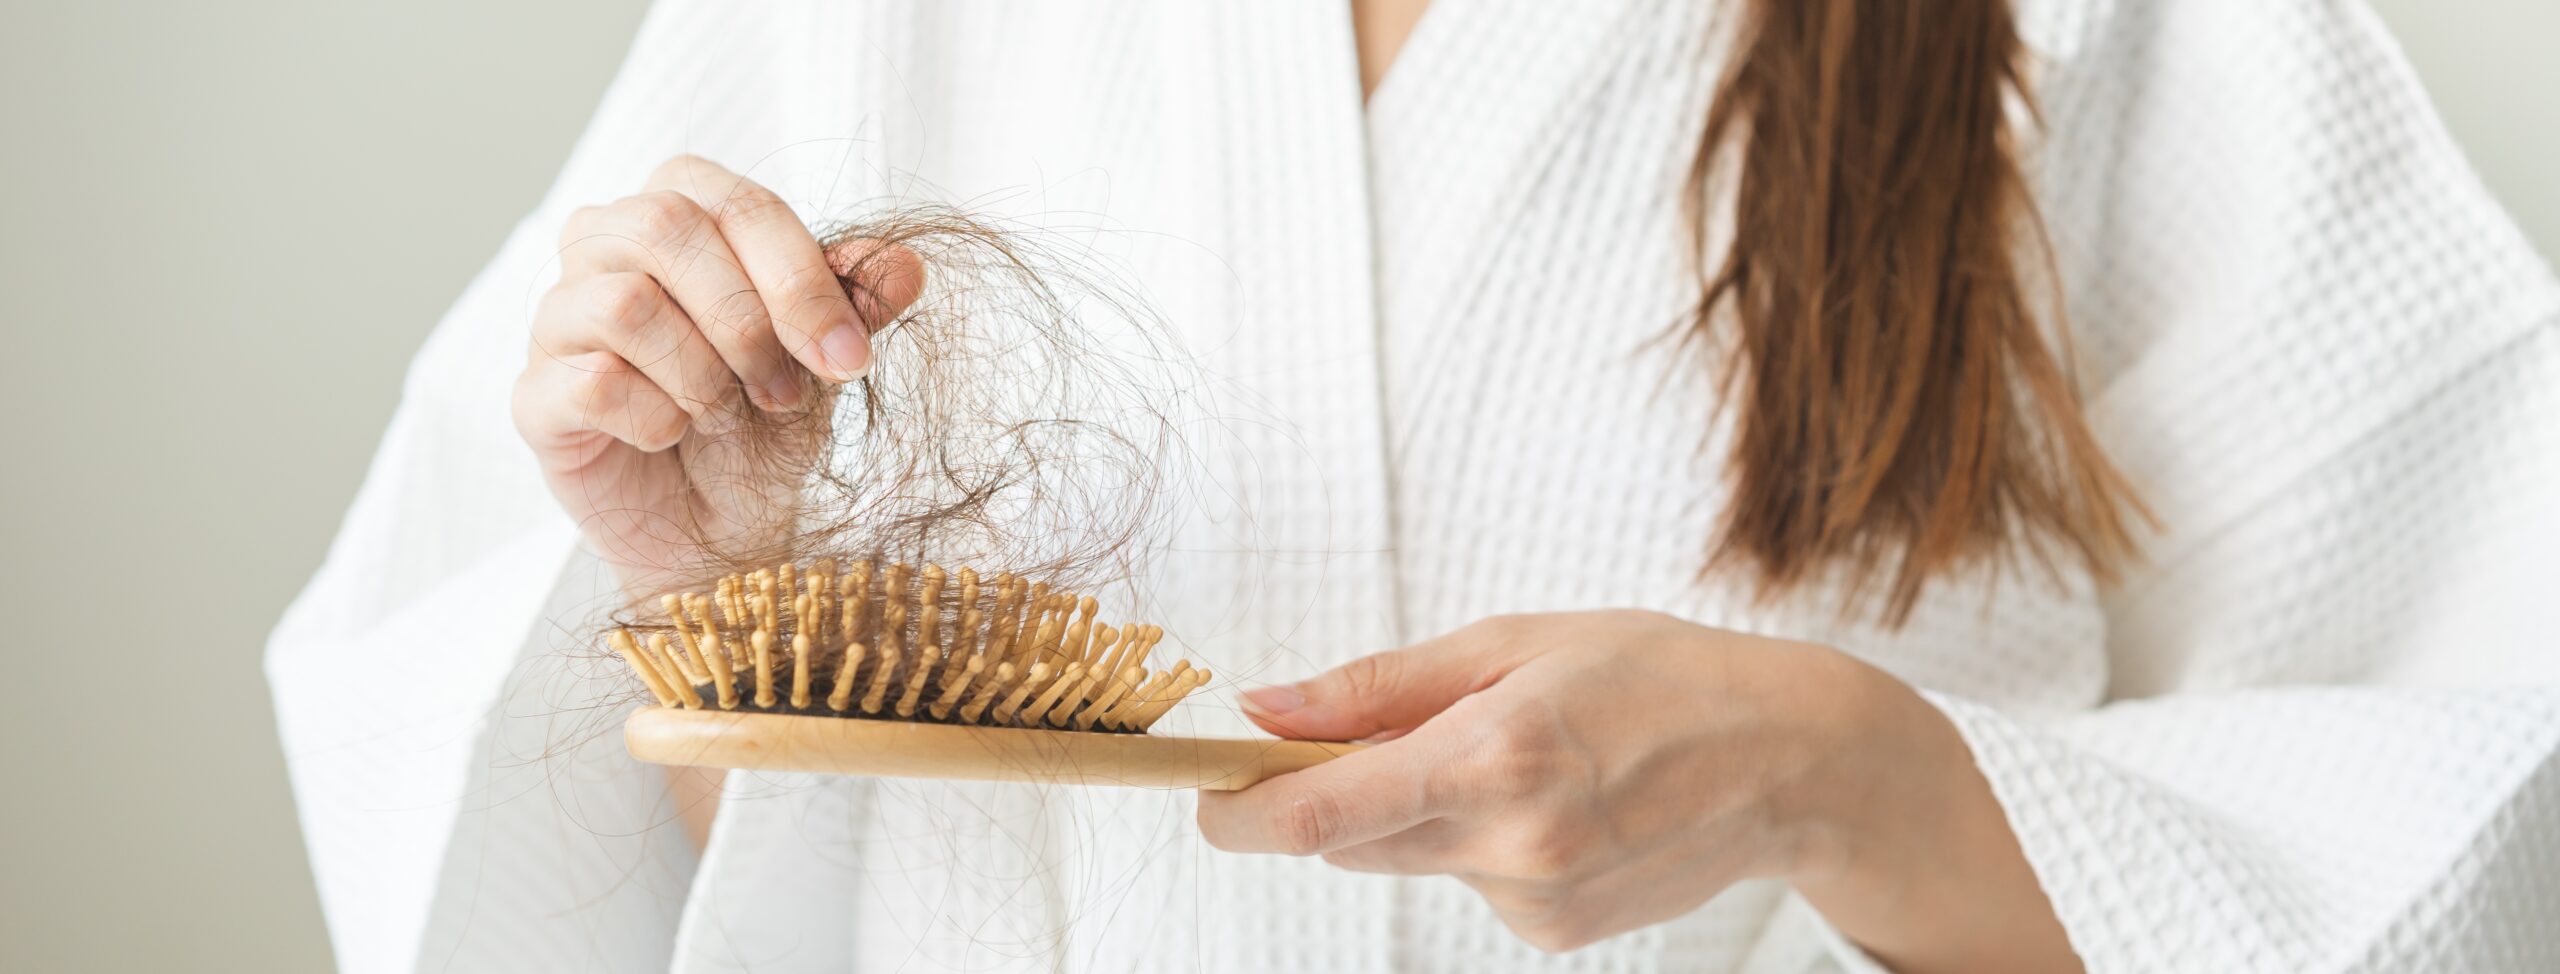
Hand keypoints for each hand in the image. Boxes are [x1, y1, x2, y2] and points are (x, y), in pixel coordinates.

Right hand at [513, 155, 923, 595]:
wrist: (726, 528)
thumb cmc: (765, 421)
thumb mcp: (824, 358)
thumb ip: (857, 304)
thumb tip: (907, 265)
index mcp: (679, 211)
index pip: (736, 201)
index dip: (800, 277)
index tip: (850, 357)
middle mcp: (603, 245)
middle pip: (664, 226)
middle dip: (746, 319)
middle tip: (784, 392)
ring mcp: (557, 318)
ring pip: (624, 303)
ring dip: (702, 375)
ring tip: (725, 416)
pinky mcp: (534, 396)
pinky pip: (592, 382)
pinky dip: (656, 419)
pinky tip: (673, 438)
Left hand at [1195, 611, 2075, 971]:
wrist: (1793, 761)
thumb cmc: (1661, 676)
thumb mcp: (1515, 641)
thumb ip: (1378, 684)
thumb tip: (1266, 705)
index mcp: (1495, 756)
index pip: (1318, 816)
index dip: (1237, 810)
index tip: (1204, 790)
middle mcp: (1511, 845)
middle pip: (1348, 841)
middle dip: (1336, 789)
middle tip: (1385, 724)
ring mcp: (1534, 902)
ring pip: (1409, 859)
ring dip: (1421, 809)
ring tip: (1516, 748)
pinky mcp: (1555, 936)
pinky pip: (1468, 883)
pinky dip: (1480, 840)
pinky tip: (1556, 798)